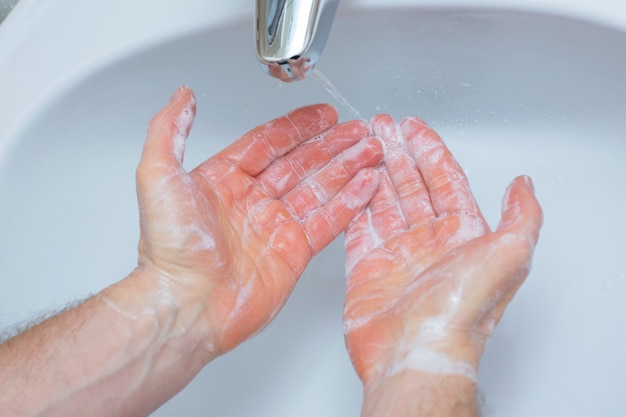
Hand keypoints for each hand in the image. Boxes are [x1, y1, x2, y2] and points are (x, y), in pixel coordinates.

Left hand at [134, 87, 382, 354]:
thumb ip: (169, 131)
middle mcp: (253, 201)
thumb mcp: (157, 176)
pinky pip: (328, 220)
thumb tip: (182, 97)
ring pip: (320, 188)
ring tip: (372, 150)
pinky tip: (368, 184)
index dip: (298, 127)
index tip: (324, 114)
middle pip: (301, 163)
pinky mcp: (294, 252)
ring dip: (348, 168)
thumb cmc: (170, 249)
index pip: (269, 143)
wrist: (186, 305)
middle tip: (359, 130)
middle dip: (332, 145)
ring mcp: (276, 226)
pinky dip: (350, 202)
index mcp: (225, 180)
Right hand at [343, 115, 542, 388]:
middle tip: (383, 126)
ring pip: (385, 199)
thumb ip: (521, 216)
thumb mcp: (510, 255)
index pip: (445, 180)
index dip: (430, 150)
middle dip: (398, 152)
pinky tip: (353, 180)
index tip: (415, 127)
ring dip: (376, 170)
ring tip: (364, 143)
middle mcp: (430, 241)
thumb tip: (524, 185)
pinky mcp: (367, 266)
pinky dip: (356, 201)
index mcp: (462, 235)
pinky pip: (360, 225)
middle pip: (412, 184)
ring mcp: (397, 253)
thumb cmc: (462, 311)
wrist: (416, 350)